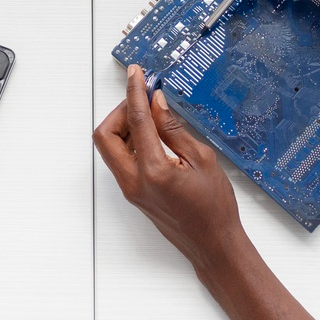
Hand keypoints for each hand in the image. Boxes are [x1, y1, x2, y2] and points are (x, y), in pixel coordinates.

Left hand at [94, 65, 243, 272]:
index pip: (136, 121)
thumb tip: (156, 103)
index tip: (136, 74)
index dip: (134, 92)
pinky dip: (129, 142)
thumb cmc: (214, 208)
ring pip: (109, 148)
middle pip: (105, 135)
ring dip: (123, 126)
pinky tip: (151, 134)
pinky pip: (120, 160)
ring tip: (150, 116)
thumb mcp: (202, 159)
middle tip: (142, 99)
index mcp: (154, 171)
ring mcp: (131, 190)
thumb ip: (173, 129)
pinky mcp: (134, 194)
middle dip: (120, 111)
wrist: (213, 244)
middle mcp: (135, 182)